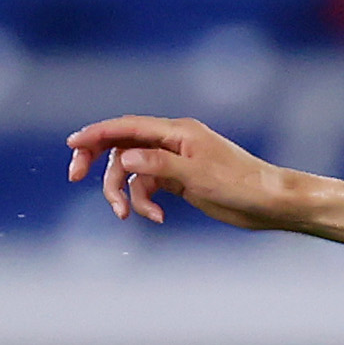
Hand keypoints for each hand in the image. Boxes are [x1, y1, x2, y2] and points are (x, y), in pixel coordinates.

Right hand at [63, 115, 299, 227]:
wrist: (270, 203)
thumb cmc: (242, 184)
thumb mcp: (198, 175)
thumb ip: (159, 165)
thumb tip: (126, 159)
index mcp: (177, 132)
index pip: (127, 127)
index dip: (96, 134)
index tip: (72, 145)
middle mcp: (172, 143)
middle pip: (122, 145)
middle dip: (98, 161)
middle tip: (75, 176)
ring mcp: (175, 162)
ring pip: (132, 172)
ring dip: (123, 192)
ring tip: (125, 214)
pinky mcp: (180, 181)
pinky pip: (149, 188)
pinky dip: (145, 202)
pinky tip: (157, 217)